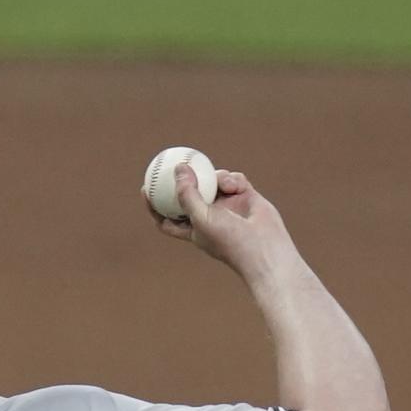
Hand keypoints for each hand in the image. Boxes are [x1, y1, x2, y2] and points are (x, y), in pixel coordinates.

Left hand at [157, 163, 296, 278]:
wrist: (265, 247)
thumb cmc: (230, 240)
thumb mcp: (201, 218)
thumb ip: (187, 194)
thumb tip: (178, 168)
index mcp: (194, 229)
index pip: (168, 219)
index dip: (155, 206)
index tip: (145, 189)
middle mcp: (210, 217)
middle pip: (191, 194)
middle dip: (185, 180)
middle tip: (175, 163)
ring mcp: (228, 206)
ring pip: (213, 181)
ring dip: (217, 178)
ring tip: (222, 184)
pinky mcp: (245, 196)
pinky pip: (234, 179)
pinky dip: (233, 179)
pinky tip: (236, 186)